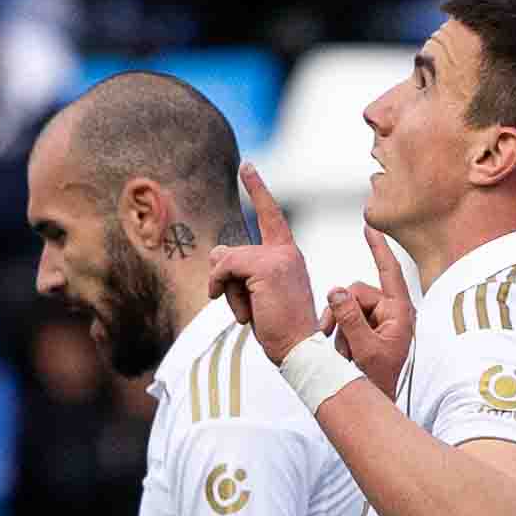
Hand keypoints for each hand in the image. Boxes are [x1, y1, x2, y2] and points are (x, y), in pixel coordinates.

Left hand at [205, 162, 320, 358]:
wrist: (299, 349)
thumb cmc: (279, 327)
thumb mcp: (256, 295)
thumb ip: (239, 271)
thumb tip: (216, 251)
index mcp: (288, 255)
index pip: (270, 215)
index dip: (257, 189)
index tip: (247, 166)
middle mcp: (286, 250)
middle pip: (232, 250)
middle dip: (225, 281)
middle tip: (246, 309)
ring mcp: (279, 256)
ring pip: (228, 259)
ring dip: (227, 291)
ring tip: (249, 313)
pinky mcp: (268, 266)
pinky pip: (228, 266)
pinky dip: (223, 287)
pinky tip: (241, 310)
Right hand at [330, 228, 419, 396]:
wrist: (376, 401)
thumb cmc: (378, 381)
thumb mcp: (364, 349)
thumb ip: (349, 318)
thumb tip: (336, 290)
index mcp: (399, 313)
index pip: (389, 272)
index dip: (378, 248)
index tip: (369, 227)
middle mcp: (392, 313)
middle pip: (358, 291)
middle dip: (342, 312)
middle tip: (334, 337)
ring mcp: (380, 321)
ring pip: (348, 304)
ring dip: (340, 325)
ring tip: (343, 351)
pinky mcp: (370, 329)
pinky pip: (347, 317)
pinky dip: (340, 330)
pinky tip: (342, 349)